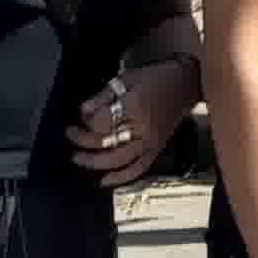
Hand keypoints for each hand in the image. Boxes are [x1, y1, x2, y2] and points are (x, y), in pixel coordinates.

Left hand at [71, 61, 193, 184]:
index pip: (101, 121)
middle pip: (105, 141)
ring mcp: (151, 140)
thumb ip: (105, 94)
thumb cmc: (158, 76)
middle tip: (69, 135)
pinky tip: (103, 181)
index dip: (86, 120)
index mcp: (135, 105)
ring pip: (118, 160)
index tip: (79, 114)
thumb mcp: (129, 77)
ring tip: (77, 158)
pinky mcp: (157, 148)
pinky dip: (121, 178)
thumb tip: (83, 110)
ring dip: (94, 162)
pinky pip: (138, 168)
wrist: (188, 82)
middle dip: (83, 140)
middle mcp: (142, 127)